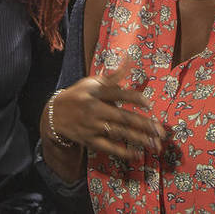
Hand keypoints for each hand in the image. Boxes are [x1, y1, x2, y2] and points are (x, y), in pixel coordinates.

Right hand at [49, 58, 164, 159]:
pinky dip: (123, 152)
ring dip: (138, 139)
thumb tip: (130, 59)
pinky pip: (108, 147)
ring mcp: (92, 126)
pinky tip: (137, 155)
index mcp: (96, 93)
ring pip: (118, 134)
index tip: (149, 104)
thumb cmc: (79, 94)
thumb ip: (113, 76)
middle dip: (143, 125)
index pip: (118, 94)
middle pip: (122, 118)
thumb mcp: (93, 82)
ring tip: (155, 144)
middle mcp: (94, 110)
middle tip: (160, 131)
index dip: (134, 98)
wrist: (54, 114)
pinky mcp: (89, 140)